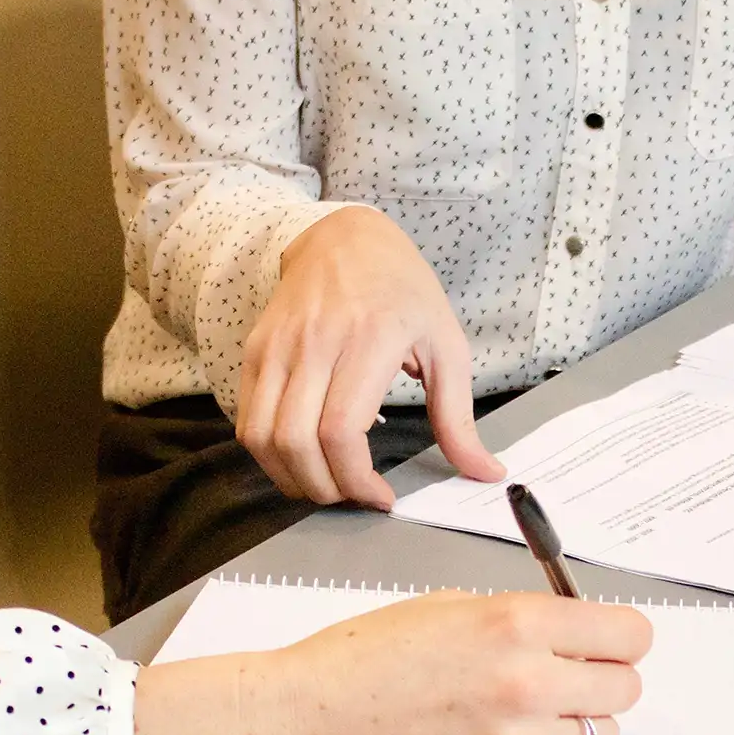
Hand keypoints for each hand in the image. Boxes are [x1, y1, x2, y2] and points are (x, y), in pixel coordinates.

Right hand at [133, 591, 651, 734]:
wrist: (307, 724)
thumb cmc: (363, 659)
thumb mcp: (448, 607)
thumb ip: (520, 619)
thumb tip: (575, 633)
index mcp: (516, 623)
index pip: (630, 636)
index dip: (619, 638)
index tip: (607, 643)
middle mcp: (528, 683)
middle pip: (625, 689)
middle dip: (600, 681)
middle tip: (564, 680)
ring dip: (572, 725)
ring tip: (521, 716)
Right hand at [238, 207, 504, 508]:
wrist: (345, 238)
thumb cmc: (402, 291)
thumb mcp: (446, 345)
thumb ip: (459, 417)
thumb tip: (485, 472)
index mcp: (369, 339)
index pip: (341, 430)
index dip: (356, 480)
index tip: (380, 497)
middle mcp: (315, 341)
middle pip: (297, 442)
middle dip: (324, 489)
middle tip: (352, 497)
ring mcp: (277, 346)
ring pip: (262, 437)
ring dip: (291, 478)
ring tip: (325, 484)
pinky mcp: (255, 350)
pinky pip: (247, 420)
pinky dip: (269, 454)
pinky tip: (301, 459)